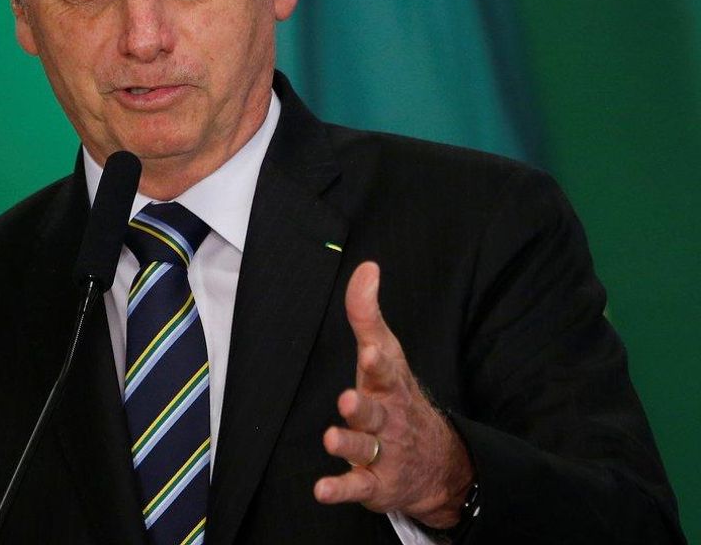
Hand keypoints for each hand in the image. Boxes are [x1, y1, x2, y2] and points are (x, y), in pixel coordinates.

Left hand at [313, 261, 473, 528]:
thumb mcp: (386, 354)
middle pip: (374, 412)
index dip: (378, 362)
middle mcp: (387, 419)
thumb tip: (366, 268)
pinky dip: (340, 489)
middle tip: (347, 401)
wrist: (437, 461)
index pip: (385, 371)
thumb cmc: (397, 396)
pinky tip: (321, 490)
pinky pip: (356, 487)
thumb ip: (367, 314)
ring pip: (365, 449)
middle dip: (362, 407)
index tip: (370, 351)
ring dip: (348, 445)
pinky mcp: (373, 483)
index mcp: (389, 386)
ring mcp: (382, 452)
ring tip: (331, 438)